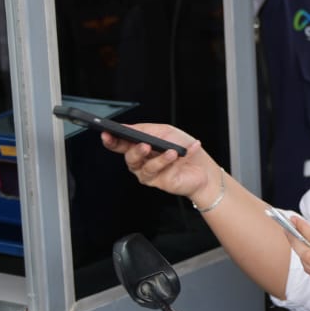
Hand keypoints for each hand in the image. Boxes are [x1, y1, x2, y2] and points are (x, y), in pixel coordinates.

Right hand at [102, 123, 216, 201]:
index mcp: (139, 147)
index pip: (120, 144)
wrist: (203, 168)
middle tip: (144, 145)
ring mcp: (148, 174)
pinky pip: (160, 172)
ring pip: (145, 167)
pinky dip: (170, 160)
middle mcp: (141, 162)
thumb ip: (146, 129)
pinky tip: (179, 153)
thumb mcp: (165, 131)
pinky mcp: (159, 183)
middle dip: (135, 150)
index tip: (106, 133)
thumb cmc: (183, 148)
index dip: (111, 139)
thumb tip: (127, 127)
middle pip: (129, 157)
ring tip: (170, 151)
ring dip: (158, 158)